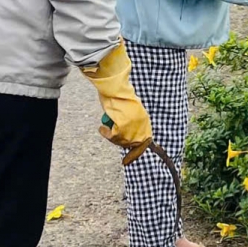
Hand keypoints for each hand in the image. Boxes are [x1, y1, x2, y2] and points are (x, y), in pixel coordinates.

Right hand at [81, 45, 152, 164]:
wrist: (115, 87)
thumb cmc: (119, 95)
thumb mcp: (129, 110)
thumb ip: (132, 121)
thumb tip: (128, 136)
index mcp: (145, 119)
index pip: (145, 141)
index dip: (137, 151)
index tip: (129, 158)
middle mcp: (141, 124)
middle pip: (133, 144)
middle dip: (123, 145)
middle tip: (115, 146)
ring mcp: (132, 125)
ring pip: (121, 142)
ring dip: (112, 137)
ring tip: (105, 129)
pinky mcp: (122, 126)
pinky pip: (112, 137)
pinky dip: (105, 133)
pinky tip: (102, 128)